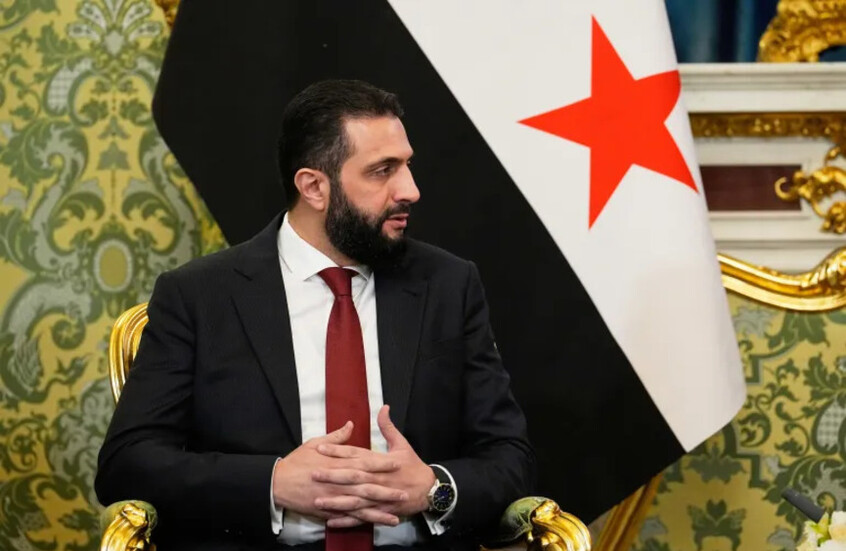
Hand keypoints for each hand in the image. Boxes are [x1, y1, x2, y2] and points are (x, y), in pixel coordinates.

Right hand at [272, 421, 405, 524]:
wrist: (278, 482)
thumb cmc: (297, 461)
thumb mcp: (315, 442)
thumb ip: (337, 436)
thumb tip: (351, 425)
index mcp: (337, 463)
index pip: (364, 462)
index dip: (381, 463)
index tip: (396, 463)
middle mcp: (338, 481)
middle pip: (367, 486)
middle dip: (386, 489)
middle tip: (404, 491)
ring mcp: (334, 498)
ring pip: (361, 505)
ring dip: (379, 509)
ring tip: (396, 512)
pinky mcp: (328, 511)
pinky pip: (349, 517)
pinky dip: (363, 521)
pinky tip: (376, 523)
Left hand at [313, 405, 436, 527]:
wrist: (429, 489)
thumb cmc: (413, 466)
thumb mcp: (402, 444)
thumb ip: (388, 427)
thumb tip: (383, 407)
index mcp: (380, 461)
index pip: (355, 454)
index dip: (338, 451)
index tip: (320, 448)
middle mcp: (377, 479)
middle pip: (352, 477)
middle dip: (332, 475)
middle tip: (313, 473)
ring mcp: (378, 496)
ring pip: (354, 499)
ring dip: (336, 501)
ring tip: (318, 501)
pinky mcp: (380, 510)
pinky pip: (361, 517)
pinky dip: (347, 520)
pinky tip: (331, 522)